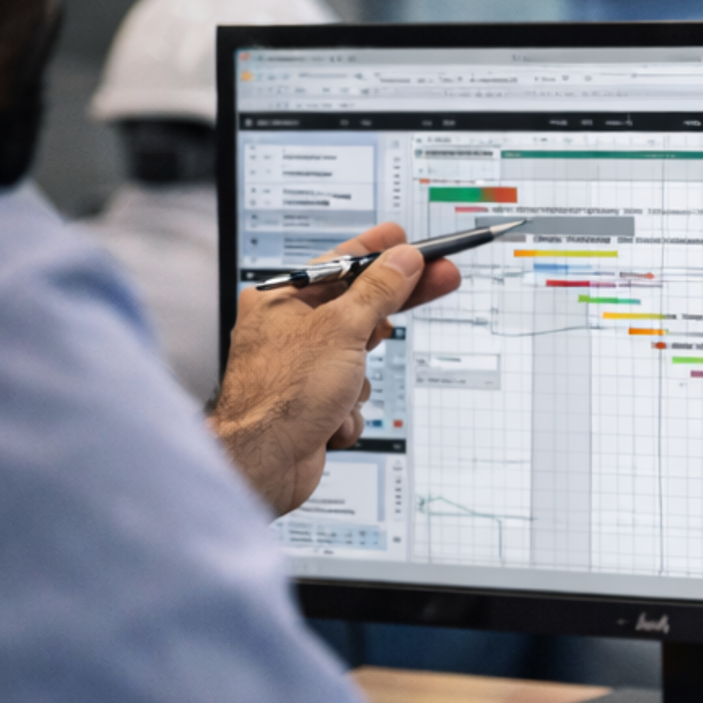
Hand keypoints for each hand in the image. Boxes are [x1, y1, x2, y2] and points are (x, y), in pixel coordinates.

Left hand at [208, 223, 460, 515]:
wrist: (264, 460)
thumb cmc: (281, 392)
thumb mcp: (342, 329)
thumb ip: (378, 292)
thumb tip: (403, 260)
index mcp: (281, 302)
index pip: (340, 266)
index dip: (378, 253)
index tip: (408, 242)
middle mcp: (288, 332)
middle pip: (357, 309)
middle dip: (390, 311)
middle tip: (438, 279)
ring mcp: (302, 369)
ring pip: (359, 360)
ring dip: (359, 380)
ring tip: (341, 390)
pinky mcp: (313, 404)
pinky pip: (353, 396)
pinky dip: (349, 410)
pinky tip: (330, 418)